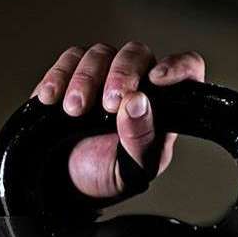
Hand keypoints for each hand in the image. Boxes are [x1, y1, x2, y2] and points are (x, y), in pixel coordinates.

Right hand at [31, 42, 206, 199]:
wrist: (67, 183)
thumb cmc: (108, 175)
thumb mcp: (132, 170)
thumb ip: (140, 139)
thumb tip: (138, 102)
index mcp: (164, 106)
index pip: (187, 70)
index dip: (178, 66)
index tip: (157, 80)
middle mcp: (138, 83)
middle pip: (137, 54)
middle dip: (121, 75)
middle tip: (108, 104)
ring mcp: (105, 74)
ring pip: (100, 53)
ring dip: (85, 79)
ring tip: (73, 111)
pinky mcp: (74, 73)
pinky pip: (69, 59)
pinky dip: (58, 76)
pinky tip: (50, 99)